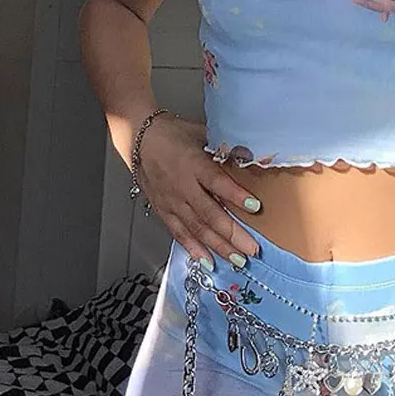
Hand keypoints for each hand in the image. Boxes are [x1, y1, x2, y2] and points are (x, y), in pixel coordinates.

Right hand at [136, 115, 260, 268]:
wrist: (139, 139)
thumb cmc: (173, 134)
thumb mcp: (202, 133)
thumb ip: (226, 146)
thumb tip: (254, 156)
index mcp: (193, 164)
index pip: (216, 182)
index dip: (236, 195)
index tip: (255, 207)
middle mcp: (182, 186)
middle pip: (209, 214)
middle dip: (232, 234)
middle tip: (252, 249)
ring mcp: (172, 202)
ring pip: (197, 229)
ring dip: (218, 247)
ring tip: (238, 260)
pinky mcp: (164, 211)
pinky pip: (179, 234)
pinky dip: (194, 249)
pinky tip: (208, 262)